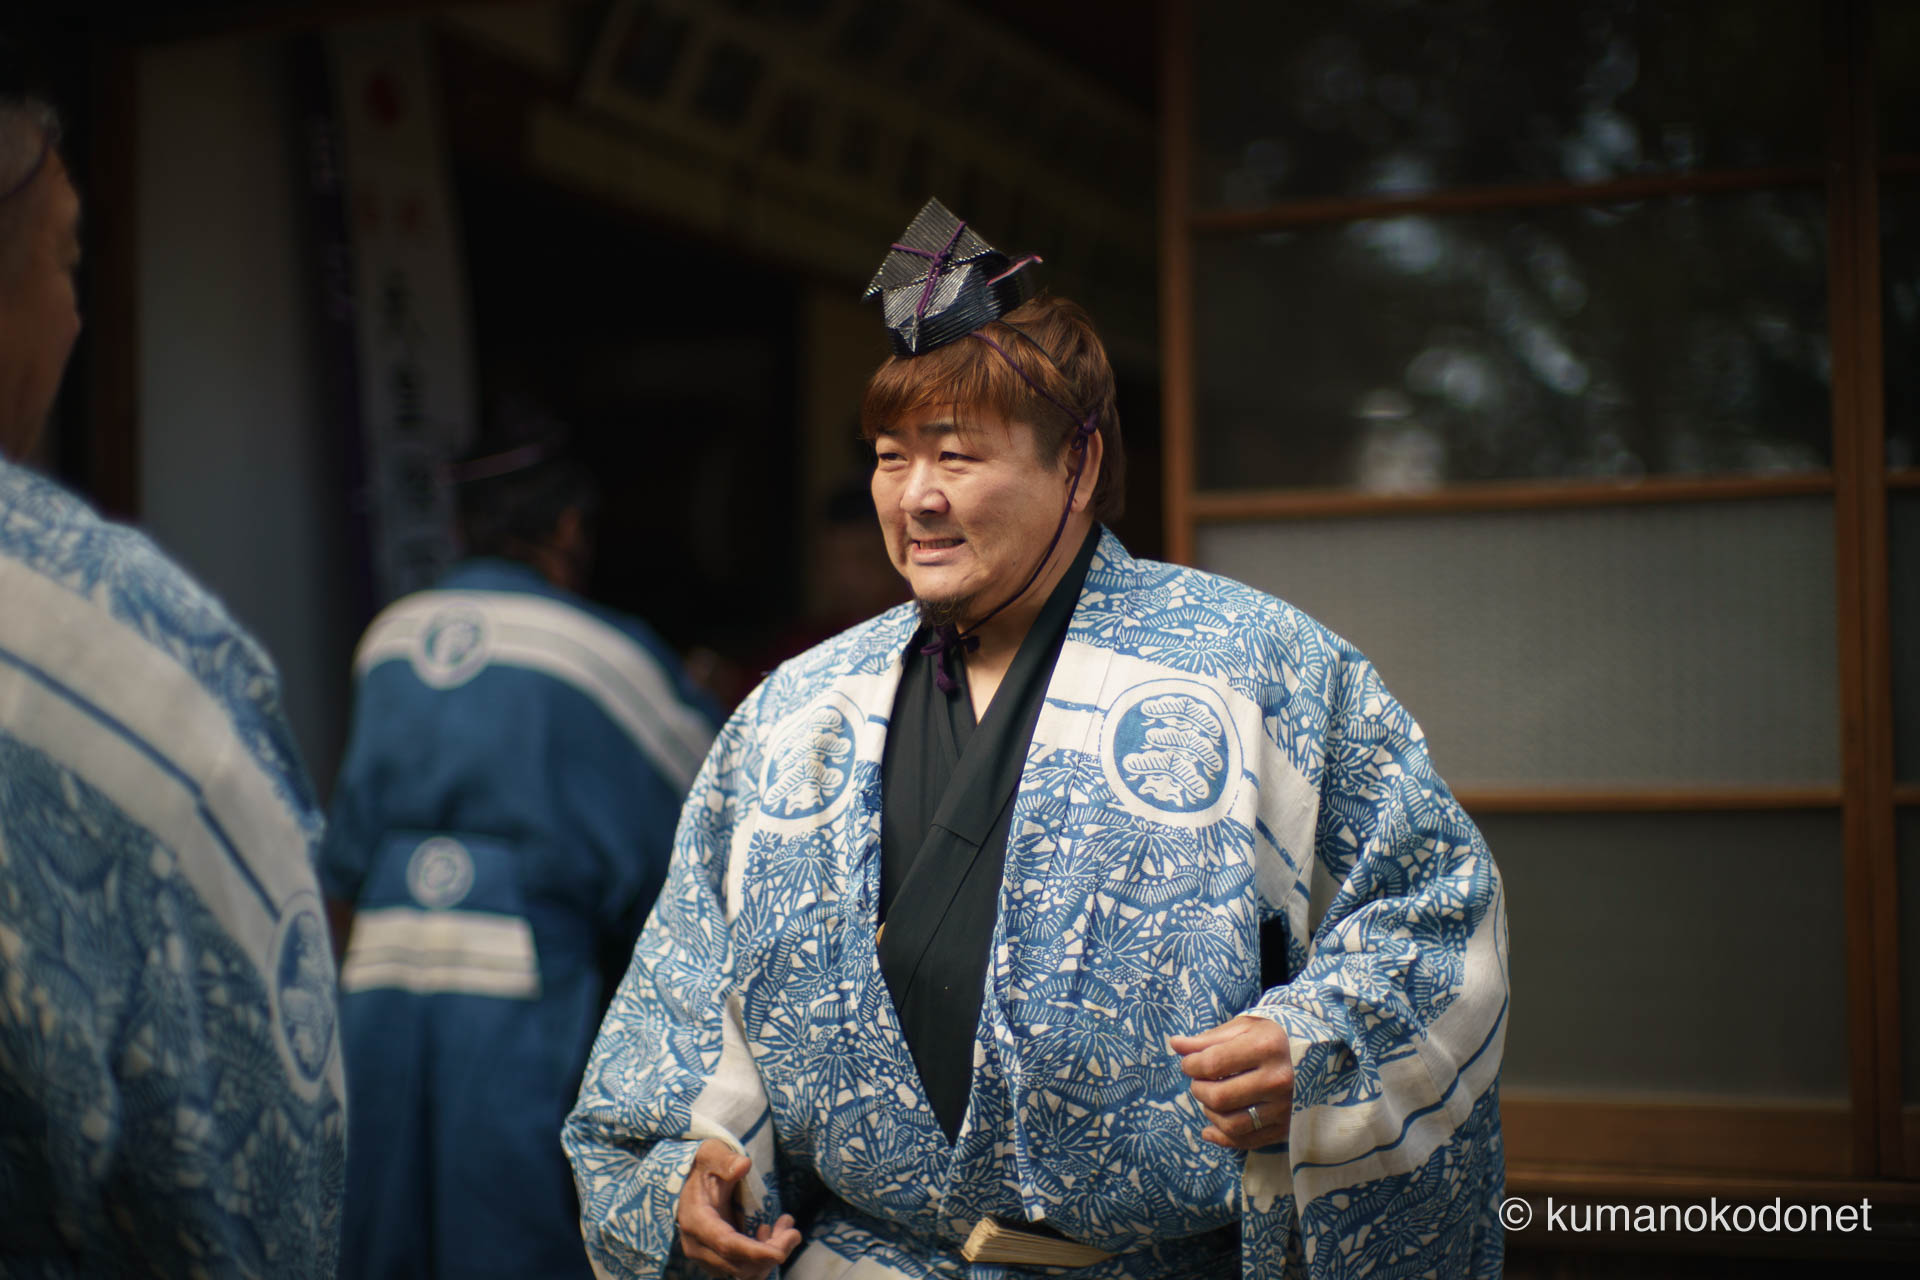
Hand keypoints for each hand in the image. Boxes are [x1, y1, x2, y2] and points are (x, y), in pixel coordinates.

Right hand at [675, 1139, 800, 1278]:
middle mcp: (697, 1246)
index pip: (726, 1245)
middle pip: (739, 1264)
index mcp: (695, 1221)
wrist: (691, 1179)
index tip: (780, 1253)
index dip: (754, 1252)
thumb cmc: (704, 1164)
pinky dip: (764, 1256)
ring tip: (785, 1225)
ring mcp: (707, 1256)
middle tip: (793, 1231)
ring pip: (745, 1270)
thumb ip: (725, 1160)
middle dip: (772, 1252)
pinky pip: (745, 1267)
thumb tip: (744, 1165)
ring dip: (771, 1253)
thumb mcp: (712, 1153)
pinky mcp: (718, 1259)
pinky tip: (773, 1232)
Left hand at [1170, 1015, 1292, 1149]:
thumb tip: (1175, 1044)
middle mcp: (1278, 1079)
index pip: (1212, 1064)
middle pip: (1220, 1097)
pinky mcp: (1286, 1127)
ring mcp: (1285, 1107)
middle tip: (1199, 1082)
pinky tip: (1209, 1130)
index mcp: (1266, 1047)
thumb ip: (1208, 1039)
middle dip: (1199, 1090)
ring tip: (1209, 1099)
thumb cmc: (1271, 1037)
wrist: (1315, 1055)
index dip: (1191, 1065)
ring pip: (1232, 1124)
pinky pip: (1247, 1142)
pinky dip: (1222, 1139)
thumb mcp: (1243, 1028)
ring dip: (1210, 1114)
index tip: (1189, 1064)